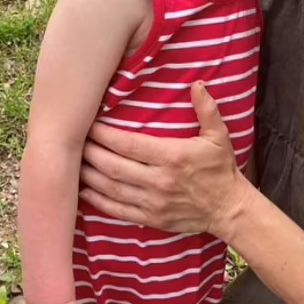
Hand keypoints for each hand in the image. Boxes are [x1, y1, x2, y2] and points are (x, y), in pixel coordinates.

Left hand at [79, 82, 249, 236]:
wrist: (229, 208)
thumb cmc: (221, 169)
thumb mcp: (219, 136)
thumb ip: (207, 109)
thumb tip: (197, 84)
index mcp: (172, 156)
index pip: (128, 144)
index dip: (104, 135)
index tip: (90, 125)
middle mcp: (159, 180)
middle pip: (113, 166)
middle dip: (90, 153)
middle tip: (74, 141)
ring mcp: (153, 202)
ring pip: (111, 188)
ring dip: (88, 175)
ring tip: (74, 163)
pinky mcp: (151, 219)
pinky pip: (117, 210)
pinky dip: (97, 200)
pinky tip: (85, 190)